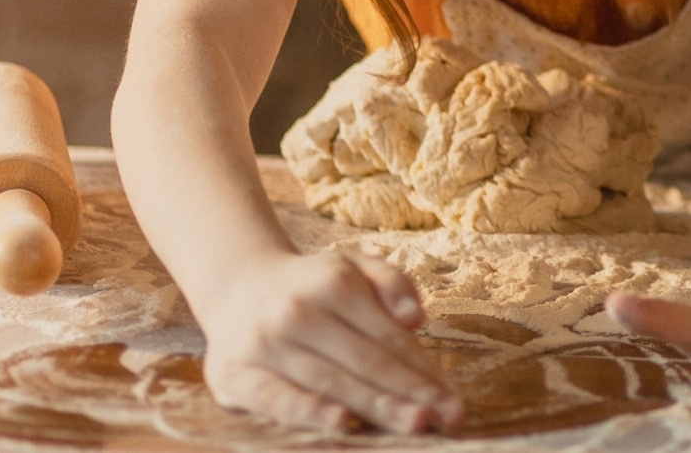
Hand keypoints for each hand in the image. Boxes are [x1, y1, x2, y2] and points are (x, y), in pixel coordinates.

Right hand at [195, 249, 459, 435]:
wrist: (237, 287)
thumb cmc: (312, 286)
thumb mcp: (354, 267)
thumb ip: (392, 282)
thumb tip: (416, 318)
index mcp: (334, 283)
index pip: (389, 337)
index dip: (424, 370)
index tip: (453, 398)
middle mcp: (298, 311)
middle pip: (366, 362)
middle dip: (410, 393)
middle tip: (446, 417)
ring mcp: (266, 344)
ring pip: (331, 383)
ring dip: (375, 408)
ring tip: (414, 423)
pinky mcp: (236, 374)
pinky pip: (278, 399)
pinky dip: (310, 412)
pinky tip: (343, 423)